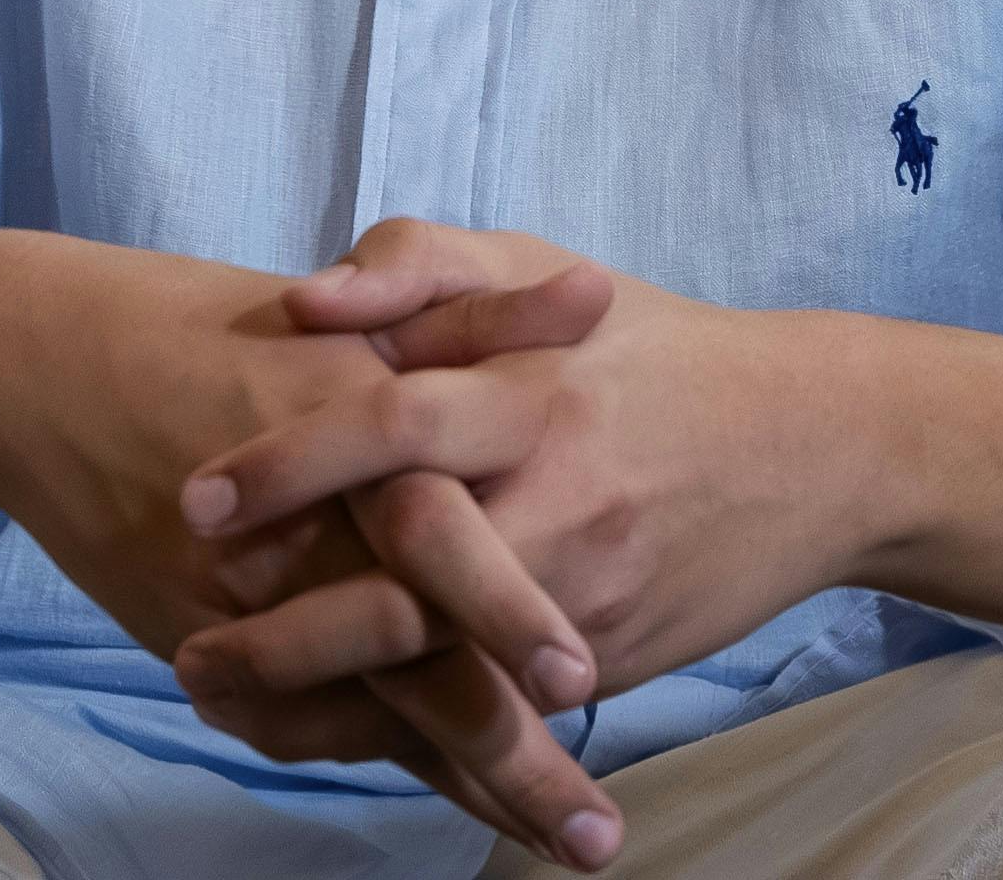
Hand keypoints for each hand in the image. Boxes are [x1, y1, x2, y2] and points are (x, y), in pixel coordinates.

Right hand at [0, 229, 624, 860]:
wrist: (51, 367)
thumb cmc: (219, 327)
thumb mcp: (360, 310)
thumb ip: (484, 318)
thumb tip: (598, 292)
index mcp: (357, 441)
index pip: (448, 548)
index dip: (515, 618)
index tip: (587, 680)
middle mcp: (308, 539)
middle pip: (423, 665)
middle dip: (515, 754)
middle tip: (596, 835)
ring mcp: (254, 607)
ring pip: (378, 715)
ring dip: (477, 785)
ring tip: (564, 841)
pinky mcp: (210, 646)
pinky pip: (308, 726)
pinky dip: (386, 758)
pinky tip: (468, 797)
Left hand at [171, 222, 865, 782]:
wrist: (815, 445)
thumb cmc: (645, 344)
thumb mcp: (537, 262)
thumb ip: (415, 264)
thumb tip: (302, 299)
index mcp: (532, 389)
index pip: (396, 425)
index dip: (291, 463)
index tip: (196, 501)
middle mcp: (560, 498)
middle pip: (411, 582)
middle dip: (291, 632)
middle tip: (187, 652)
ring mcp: (586, 595)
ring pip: (445, 674)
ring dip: (326, 706)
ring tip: (224, 704)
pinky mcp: (607, 662)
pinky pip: (492, 713)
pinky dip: (402, 740)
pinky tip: (315, 737)